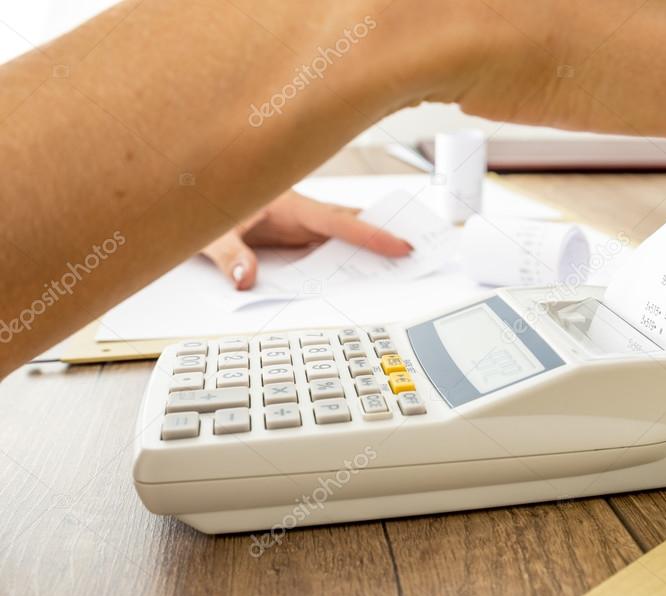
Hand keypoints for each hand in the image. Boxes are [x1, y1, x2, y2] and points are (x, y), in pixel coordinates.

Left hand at [201, 190, 411, 289]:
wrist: (190, 191)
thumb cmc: (200, 202)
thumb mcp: (210, 233)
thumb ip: (229, 256)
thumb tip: (246, 278)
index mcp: (289, 206)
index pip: (340, 222)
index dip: (373, 235)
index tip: (401, 245)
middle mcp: (300, 212)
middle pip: (352, 222)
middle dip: (385, 232)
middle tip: (420, 247)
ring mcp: (299, 222)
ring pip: (344, 230)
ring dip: (369, 242)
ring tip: (403, 256)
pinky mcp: (294, 232)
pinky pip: (329, 240)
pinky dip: (350, 249)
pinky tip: (363, 264)